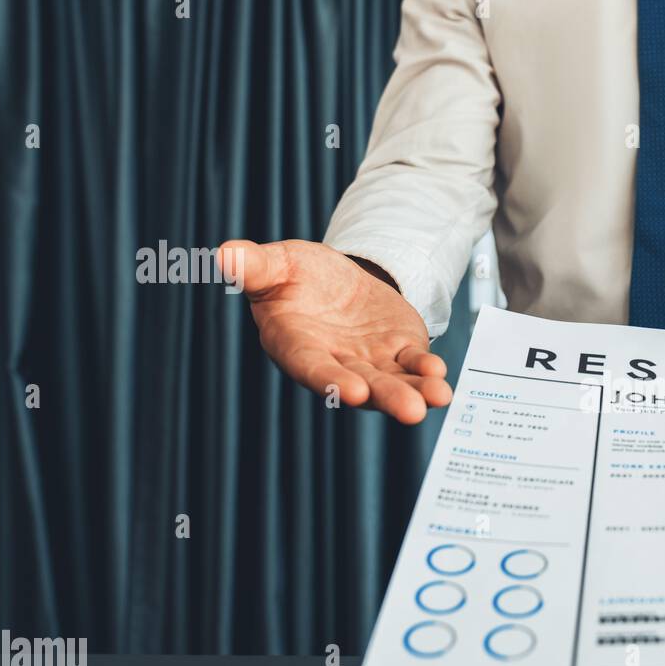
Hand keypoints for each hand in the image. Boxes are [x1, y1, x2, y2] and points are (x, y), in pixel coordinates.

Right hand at [218, 239, 451, 423]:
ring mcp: (369, 362)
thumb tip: (223, 254)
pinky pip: (413, 365)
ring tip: (439, 396)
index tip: (350, 391)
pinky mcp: (398, 353)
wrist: (336, 279)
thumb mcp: (277, 264)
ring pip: (392, 382)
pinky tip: (441, 374)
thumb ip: (254, 267)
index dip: (329, 380)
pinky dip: (426, 370)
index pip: (311, 366)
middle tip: (410, 411)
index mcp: (296, 345)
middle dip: (386, 396)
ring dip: (416, 392)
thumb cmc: (297, 276)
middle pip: (360, 383)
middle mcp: (334, 362)